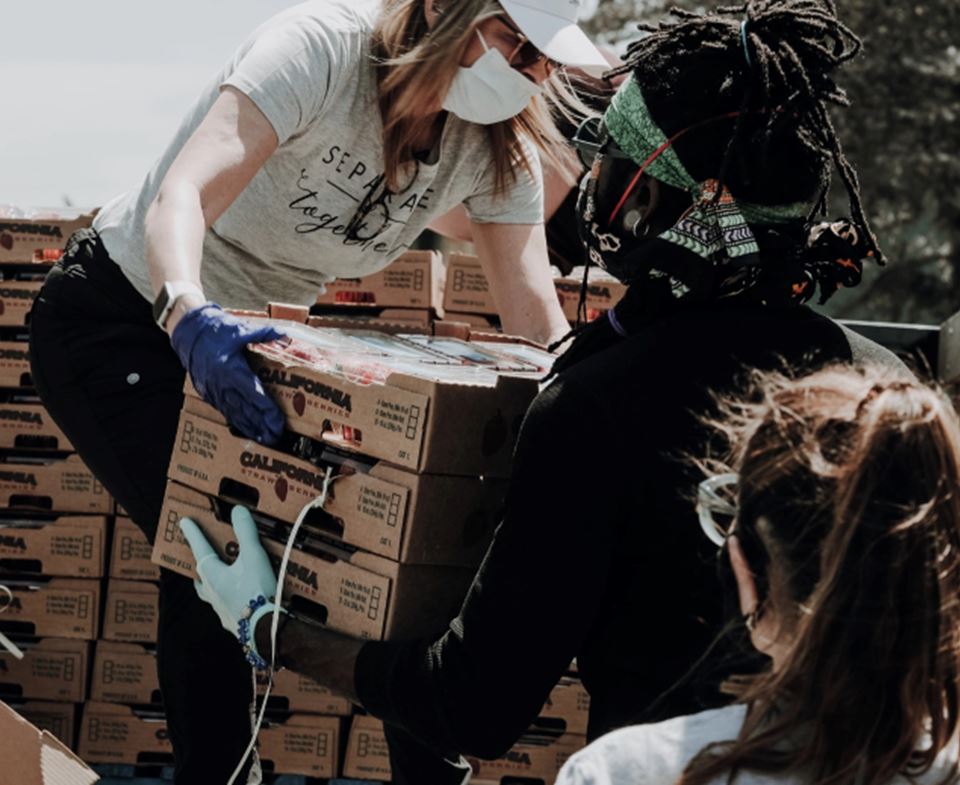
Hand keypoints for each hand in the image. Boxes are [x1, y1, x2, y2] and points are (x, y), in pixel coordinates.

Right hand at [171, 304, 285, 444]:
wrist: (187, 332)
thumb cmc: (215, 330)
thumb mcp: (240, 330)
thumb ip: (264, 334)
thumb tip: (285, 336)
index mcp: (232, 369)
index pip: (254, 394)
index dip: (267, 411)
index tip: (278, 422)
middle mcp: (222, 384)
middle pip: (246, 410)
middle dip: (262, 426)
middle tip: (277, 438)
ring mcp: (213, 391)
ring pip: (235, 414)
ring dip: (251, 428)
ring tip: (265, 439)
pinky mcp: (208, 393)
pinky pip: (225, 411)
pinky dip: (237, 422)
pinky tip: (247, 430)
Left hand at [179, 506, 283, 667]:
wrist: (264, 628)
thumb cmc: (256, 590)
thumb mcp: (254, 556)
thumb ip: (246, 532)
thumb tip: (237, 510)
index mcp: (212, 574)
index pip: (200, 548)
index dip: (193, 533)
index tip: (183, 522)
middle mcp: (211, 592)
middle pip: (200, 576)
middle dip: (200, 565)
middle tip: (202, 557)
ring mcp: (220, 609)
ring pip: (210, 594)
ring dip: (212, 585)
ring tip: (220, 580)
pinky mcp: (232, 622)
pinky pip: (225, 607)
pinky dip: (229, 600)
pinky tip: (239, 600)